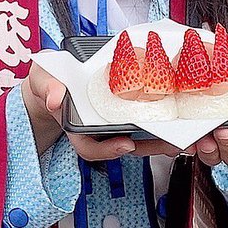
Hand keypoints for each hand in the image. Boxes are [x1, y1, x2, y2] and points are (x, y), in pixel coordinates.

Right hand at [20, 65, 187, 161]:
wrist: (53, 78)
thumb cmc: (49, 79)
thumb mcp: (42, 79)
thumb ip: (47, 87)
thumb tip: (56, 99)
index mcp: (75, 125)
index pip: (89, 147)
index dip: (108, 150)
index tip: (126, 144)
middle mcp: (95, 129)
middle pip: (122, 146)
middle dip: (149, 148)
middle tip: (173, 145)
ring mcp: (110, 123)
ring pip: (137, 139)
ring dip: (161, 140)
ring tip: (185, 138)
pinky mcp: (123, 112)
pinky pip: (142, 123)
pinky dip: (160, 124)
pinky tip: (178, 119)